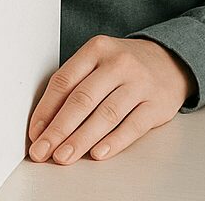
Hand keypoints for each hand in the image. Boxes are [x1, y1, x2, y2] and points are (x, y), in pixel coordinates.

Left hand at [27, 35, 196, 163]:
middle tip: (43, 150)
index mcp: (96, 49)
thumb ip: (75, 83)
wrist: (169, 61)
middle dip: (59, 129)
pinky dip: (113, 142)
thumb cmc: (124, 65)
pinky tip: (97, 154)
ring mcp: (139, 83)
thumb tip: (46, 120)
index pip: (64, 81)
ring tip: (64, 156)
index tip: (35, 132)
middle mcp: (118, 63)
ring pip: (105, 115)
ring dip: (81, 140)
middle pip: (82, 99)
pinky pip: (132, 126)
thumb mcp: (98, 60)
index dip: (46, 109)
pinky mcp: (157, 105)